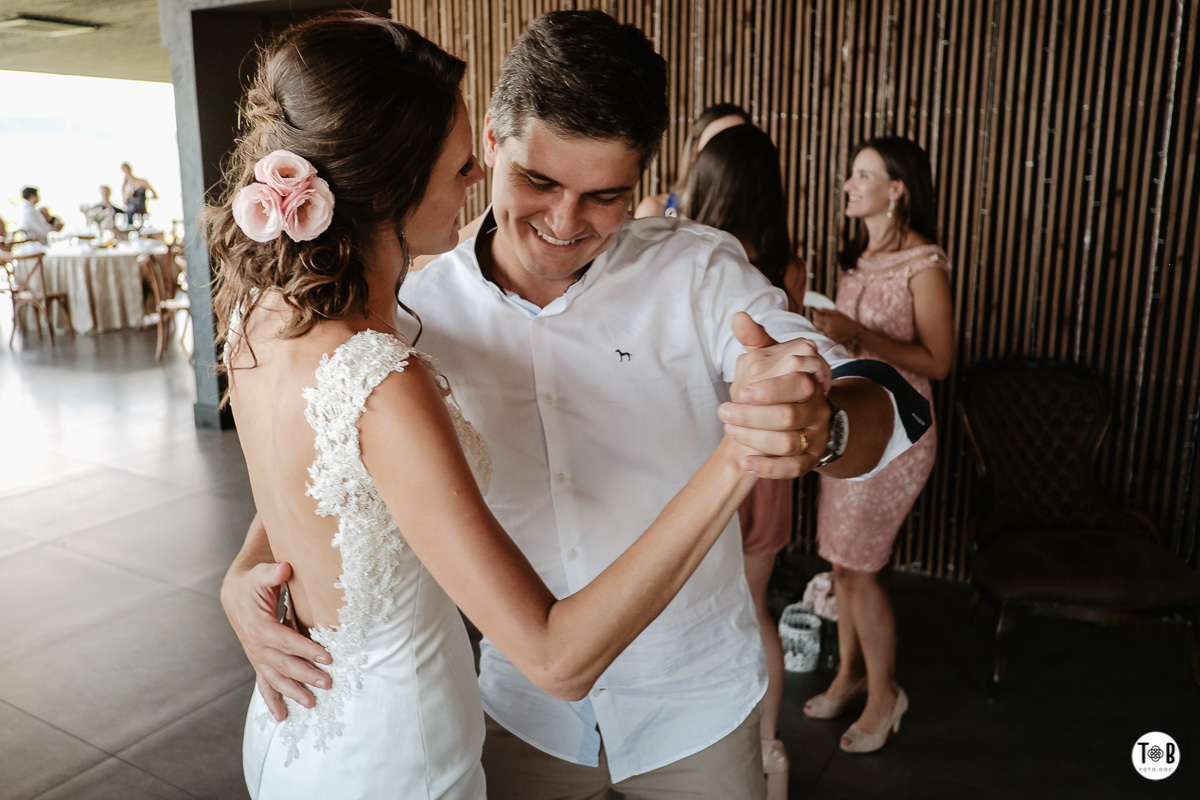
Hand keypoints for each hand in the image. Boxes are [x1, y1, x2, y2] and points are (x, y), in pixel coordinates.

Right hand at [220, 560, 331, 721]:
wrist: (235, 594)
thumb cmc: (253, 583)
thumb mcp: (261, 573)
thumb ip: (273, 572)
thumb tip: (285, 568)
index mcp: (259, 627)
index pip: (287, 642)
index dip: (307, 650)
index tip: (327, 657)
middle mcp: (256, 647)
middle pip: (284, 665)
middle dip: (306, 676)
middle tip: (328, 683)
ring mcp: (257, 657)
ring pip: (276, 679)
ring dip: (293, 693)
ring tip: (312, 704)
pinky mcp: (259, 662)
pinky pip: (265, 684)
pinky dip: (272, 701)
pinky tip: (282, 716)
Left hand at [720, 311, 832, 477]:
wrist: (801, 416)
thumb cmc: (779, 383)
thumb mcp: (771, 359)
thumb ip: (756, 340)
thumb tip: (738, 317)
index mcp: (810, 379)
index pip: (797, 383)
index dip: (770, 389)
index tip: (741, 391)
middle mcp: (818, 407)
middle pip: (790, 415)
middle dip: (753, 416)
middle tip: (724, 412)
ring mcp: (817, 434)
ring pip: (789, 442)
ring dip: (755, 439)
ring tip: (729, 431)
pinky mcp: (811, 459)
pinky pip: (794, 469)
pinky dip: (769, 468)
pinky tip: (745, 463)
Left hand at [811, 308, 862, 344]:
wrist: (855, 332)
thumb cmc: (846, 321)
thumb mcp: (837, 313)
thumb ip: (825, 311)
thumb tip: (814, 310)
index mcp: (829, 320)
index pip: (816, 317)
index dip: (816, 315)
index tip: (819, 314)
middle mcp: (827, 328)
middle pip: (815, 323)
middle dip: (817, 320)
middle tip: (823, 319)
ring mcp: (828, 334)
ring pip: (819, 329)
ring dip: (821, 326)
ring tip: (830, 324)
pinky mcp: (830, 339)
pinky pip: (824, 334)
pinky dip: (826, 331)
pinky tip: (833, 329)